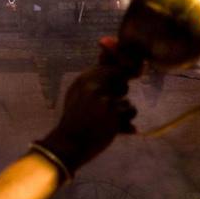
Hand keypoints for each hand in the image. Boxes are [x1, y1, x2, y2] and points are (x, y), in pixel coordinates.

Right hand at [34, 37, 138, 177]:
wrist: (69, 144)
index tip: (117, 87)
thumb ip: (96, 78)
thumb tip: (109, 55)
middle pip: (122, 78)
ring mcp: (104, 98)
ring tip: (106, 121)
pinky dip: (126, 123)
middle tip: (108, 107)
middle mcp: (93, 84)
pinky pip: (130, 112)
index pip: (110, 66)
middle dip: (120, 92)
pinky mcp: (113, 113)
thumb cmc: (75, 120)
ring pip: (127, 100)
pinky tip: (112, 129)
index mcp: (84, 78)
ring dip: (122, 112)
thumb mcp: (79, 95)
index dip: (120, 73)